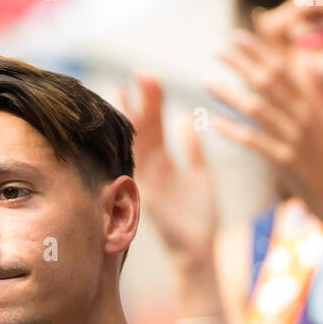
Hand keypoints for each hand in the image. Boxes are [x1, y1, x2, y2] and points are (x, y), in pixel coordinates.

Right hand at [118, 73, 219, 271]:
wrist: (198, 250)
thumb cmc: (199, 218)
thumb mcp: (200, 175)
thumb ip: (193, 148)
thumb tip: (188, 117)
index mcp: (165, 164)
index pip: (155, 126)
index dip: (152, 101)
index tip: (149, 76)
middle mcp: (152, 171)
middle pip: (144, 130)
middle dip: (141, 102)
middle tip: (138, 73)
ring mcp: (147, 183)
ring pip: (137, 146)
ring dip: (131, 119)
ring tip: (123, 91)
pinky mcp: (148, 198)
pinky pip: (137, 170)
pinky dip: (130, 151)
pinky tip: (127, 131)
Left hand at [204, 29, 322, 238]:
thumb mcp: (322, 121)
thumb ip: (310, 93)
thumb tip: (301, 64)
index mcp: (311, 103)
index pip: (283, 68)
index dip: (260, 51)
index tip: (237, 38)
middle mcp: (304, 116)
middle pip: (269, 81)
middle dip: (241, 63)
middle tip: (217, 51)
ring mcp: (294, 138)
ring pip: (257, 108)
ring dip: (230, 93)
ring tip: (207, 82)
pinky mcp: (284, 161)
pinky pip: (253, 141)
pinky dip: (232, 130)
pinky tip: (213, 122)